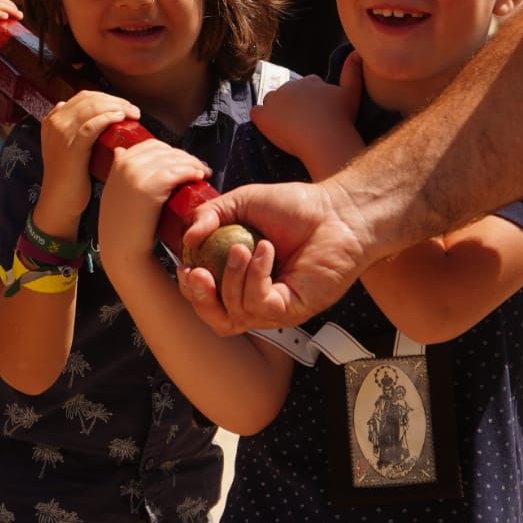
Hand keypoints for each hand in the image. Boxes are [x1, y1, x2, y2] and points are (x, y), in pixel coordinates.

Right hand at [34, 90, 138, 238]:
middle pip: (90, 99)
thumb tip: (90, 115)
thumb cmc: (69, 176)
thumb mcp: (67, 146)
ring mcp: (62, 134)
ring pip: (92, 108)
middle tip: (133, 109)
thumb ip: (73, 129)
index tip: (123, 105)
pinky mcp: (72, 147)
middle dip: (115, 100)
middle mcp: (56, 122)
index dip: (106, 97)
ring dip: (117, 106)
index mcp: (53, 119)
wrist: (59, 201)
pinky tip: (121, 118)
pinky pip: (92, 125)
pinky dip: (108, 118)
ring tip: (133, 113)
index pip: (84, 96)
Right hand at [98, 139, 208, 269]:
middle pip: (165, 150)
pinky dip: (192, 171)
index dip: (171, 151)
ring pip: (174, 159)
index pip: (152, 145)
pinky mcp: (151, 187)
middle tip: (199, 167)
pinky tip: (200, 177)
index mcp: (119, 161)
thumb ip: (119, 172)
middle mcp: (126, 163)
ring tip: (203, 173)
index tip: (183, 161)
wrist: (122, 251)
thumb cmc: (123, 227)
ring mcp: (137, 173)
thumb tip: (120, 150)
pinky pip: (179, 172)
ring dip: (193, 163)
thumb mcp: (114, 192)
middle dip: (184, 157)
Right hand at [180, 179, 369, 330]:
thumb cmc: (297, 208)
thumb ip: (210, 215)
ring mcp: (276, 307)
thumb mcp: (242, 203)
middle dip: (200, 298)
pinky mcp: (293, 309)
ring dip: (232, 276)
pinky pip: (262, 303)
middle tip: (196, 273)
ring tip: (243, 246)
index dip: (192, 289)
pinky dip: (256, 276)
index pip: (208, 299)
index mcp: (242, 278)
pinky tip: (266, 251)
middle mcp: (257, 297)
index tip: (185, 265)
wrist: (338, 211)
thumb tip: (187, 238)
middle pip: (217, 319)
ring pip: (236, 312)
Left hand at [251, 53, 364, 174]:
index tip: (319, 112)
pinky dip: (262, 119)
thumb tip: (356, 53)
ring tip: (289, 127)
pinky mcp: (263, 116)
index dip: (312, 100)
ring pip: (271, 102)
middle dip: (293, 105)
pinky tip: (270, 128)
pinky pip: (256, 113)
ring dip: (277, 111)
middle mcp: (289, 86)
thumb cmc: (341, 117)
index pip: (307, 86)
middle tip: (304, 123)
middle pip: (288, 94)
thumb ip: (353, 71)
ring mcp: (274, 100)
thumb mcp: (352, 92)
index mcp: (309, 81)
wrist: (325, 138)